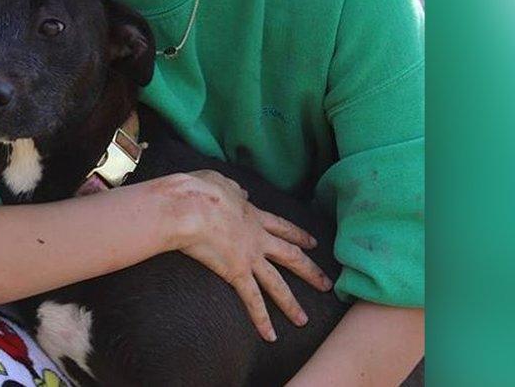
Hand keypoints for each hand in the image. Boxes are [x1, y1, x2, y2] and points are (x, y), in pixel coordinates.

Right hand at [151, 170, 333, 341]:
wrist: (190, 207)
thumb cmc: (199, 191)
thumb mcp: (220, 181)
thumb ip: (234, 189)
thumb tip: (243, 193)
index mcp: (253, 214)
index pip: (282, 227)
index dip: (298, 235)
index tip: (313, 242)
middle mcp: (258, 239)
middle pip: (291, 257)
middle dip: (310, 271)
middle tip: (326, 285)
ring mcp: (249, 257)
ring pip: (277, 284)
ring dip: (291, 303)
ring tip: (303, 320)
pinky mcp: (236, 272)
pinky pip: (252, 300)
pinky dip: (262, 319)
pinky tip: (270, 336)